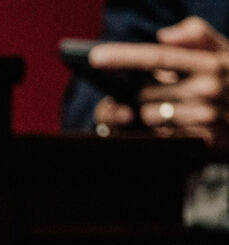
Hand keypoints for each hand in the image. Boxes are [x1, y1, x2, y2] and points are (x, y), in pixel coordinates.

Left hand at [90, 17, 228, 152]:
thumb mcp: (224, 53)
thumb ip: (197, 36)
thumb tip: (163, 36)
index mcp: (210, 63)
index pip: (158, 57)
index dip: (124, 56)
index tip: (95, 56)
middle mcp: (208, 88)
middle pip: (145, 92)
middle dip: (144, 92)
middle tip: (164, 91)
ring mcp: (205, 117)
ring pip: (149, 116)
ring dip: (152, 114)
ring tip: (176, 109)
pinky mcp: (202, 142)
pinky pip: (160, 137)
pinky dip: (162, 131)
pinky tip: (180, 126)